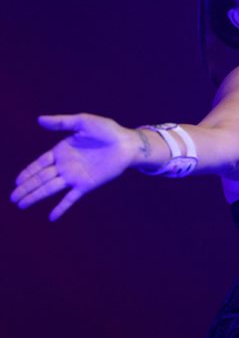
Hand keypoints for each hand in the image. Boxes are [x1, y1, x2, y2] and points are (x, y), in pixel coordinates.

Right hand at [10, 113, 135, 220]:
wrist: (126, 143)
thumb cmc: (106, 130)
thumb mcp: (82, 121)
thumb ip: (61, 122)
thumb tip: (39, 120)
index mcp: (62, 150)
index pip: (40, 163)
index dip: (27, 172)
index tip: (16, 182)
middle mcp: (66, 165)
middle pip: (41, 178)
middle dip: (26, 188)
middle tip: (12, 198)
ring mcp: (75, 176)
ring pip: (50, 189)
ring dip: (35, 197)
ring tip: (21, 205)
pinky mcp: (86, 185)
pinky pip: (70, 198)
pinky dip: (61, 208)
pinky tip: (51, 217)